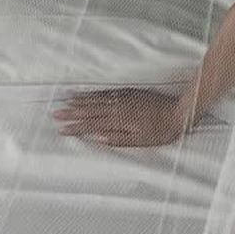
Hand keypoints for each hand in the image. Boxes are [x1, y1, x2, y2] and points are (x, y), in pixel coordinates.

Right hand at [52, 87, 191, 146]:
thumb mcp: (141, 141)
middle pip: (90, 110)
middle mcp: (118, 108)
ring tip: (65, 103)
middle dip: (71, 113)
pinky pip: (106, 92)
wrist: (179, 111)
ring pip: (96, 99)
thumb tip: (98, 138)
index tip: (62, 129)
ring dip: (79, 101)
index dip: (75, 127)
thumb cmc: (162, 130)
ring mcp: (123, 98)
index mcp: (119, 121)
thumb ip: (118, 139)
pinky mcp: (129, 93)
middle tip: (55, 114)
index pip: (91, 124)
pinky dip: (93, 93)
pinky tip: (86, 94)